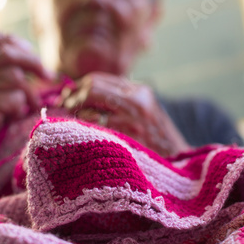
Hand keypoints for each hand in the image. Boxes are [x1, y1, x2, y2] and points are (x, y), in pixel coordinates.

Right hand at [0, 30, 52, 184]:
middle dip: (33, 63)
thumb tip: (34, 58)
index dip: (14, 42)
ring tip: (27, 107)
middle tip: (48, 76)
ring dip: (29, 94)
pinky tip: (12, 118)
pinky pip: (15, 99)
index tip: (31, 55)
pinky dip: (20, 110)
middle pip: (7, 53)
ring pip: (15, 78)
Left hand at [60, 72, 189, 156]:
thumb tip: (81, 94)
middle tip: (64, 109)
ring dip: (75, 116)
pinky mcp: (125, 137)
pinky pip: (92, 127)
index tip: (68, 97)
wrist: (179, 164)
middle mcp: (136, 100)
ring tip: (74, 125)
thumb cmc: (157, 142)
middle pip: (91, 87)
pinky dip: (82, 130)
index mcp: (139, 91)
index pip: (98, 79)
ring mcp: (130, 119)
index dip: (78, 87)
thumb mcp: (145, 113)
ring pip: (88, 108)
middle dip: (73, 98)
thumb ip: (120, 101)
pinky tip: (82, 137)